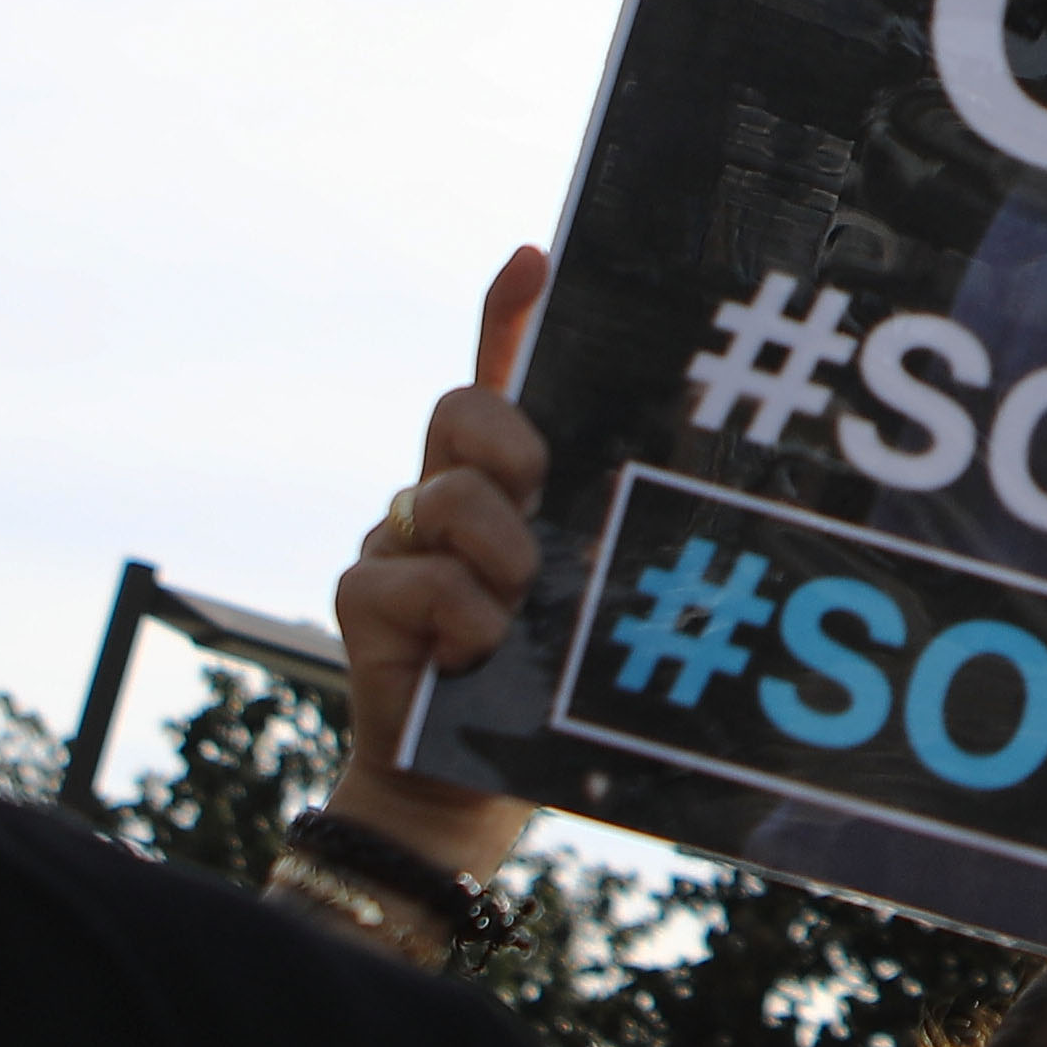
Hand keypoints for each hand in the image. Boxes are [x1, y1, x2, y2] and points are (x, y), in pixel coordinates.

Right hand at [321, 244, 551, 884]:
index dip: (507, 313)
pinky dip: (456, 617)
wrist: (464, 787)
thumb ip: (613, 534)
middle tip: (539, 500)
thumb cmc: (546, 686)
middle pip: (461, 412)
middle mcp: (443, 496)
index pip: (499, 376)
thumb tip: (685, 477)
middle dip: (507, 446)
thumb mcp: (601, 601)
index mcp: (506, 484)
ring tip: (519, 610)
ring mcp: (397, 541)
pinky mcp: (361, 595)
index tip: (534, 259)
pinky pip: (406, 575)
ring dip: (497, 557)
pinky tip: (472, 653)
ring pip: (441, 497)